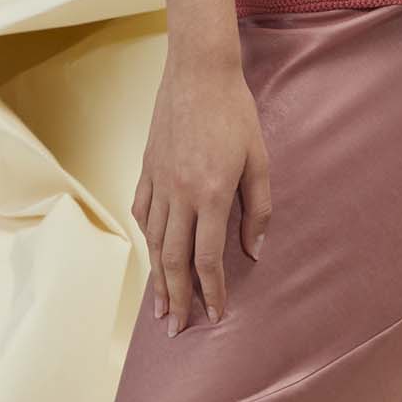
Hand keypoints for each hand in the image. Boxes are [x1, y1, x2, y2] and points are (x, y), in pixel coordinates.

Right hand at [132, 52, 272, 335]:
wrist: (198, 72)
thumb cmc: (235, 112)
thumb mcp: (259, 159)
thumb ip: (257, 208)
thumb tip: (254, 250)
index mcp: (210, 193)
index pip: (208, 258)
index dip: (212, 291)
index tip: (216, 315)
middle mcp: (179, 194)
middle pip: (173, 260)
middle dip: (177, 298)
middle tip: (177, 329)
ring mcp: (157, 182)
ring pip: (154, 242)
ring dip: (157, 279)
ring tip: (160, 307)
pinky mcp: (146, 169)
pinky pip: (142, 214)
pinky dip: (147, 240)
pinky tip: (151, 256)